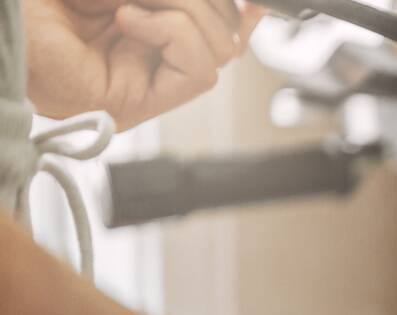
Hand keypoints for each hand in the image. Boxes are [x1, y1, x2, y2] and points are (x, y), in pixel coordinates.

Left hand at [23, 0, 264, 128]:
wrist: (3, 23)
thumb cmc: (41, 6)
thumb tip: (239, 5)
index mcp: (148, 25)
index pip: (220, 24)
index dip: (239, 9)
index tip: (253, 1)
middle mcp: (153, 57)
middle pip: (226, 33)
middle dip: (197, 2)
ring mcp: (147, 82)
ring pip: (219, 51)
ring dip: (183, 13)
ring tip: (129, 5)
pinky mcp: (139, 103)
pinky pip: (198, 73)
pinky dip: (173, 34)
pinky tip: (128, 20)